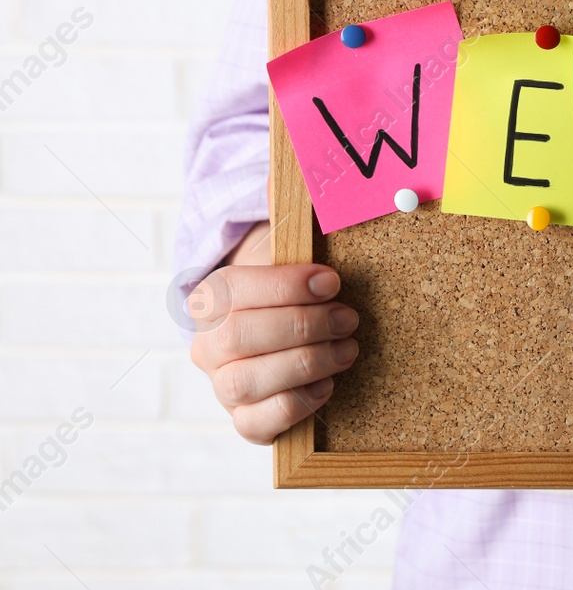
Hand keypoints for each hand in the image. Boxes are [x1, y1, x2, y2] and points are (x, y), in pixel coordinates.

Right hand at [187, 221, 359, 443]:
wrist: (293, 333)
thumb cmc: (298, 289)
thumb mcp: (296, 249)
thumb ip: (299, 215)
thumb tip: (309, 164)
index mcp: (213, 297)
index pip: (234, 289)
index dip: (285, 285)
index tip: (332, 281)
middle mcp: (208, 344)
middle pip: (238, 338)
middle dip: (302, 327)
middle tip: (348, 318)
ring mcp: (223, 386)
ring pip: (244, 381)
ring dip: (305, 363)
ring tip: (348, 349)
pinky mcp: (245, 421)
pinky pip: (256, 425)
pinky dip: (296, 405)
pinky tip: (328, 384)